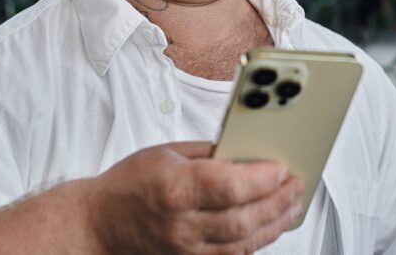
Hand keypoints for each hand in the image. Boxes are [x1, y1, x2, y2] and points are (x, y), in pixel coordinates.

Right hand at [86, 141, 303, 254]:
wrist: (98, 224)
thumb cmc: (129, 184)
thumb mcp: (167, 152)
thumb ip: (209, 152)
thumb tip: (247, 150)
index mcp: (174, 188)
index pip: (229, 186)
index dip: (262, 179)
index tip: (281, 167)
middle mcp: (181, 224)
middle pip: (243, 219)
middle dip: (278, 201)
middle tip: (296, 184)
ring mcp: (185, 249)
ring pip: (243, 243)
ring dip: (275, 224)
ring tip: (293, 205)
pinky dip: (256, 241)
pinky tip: (270, 226)